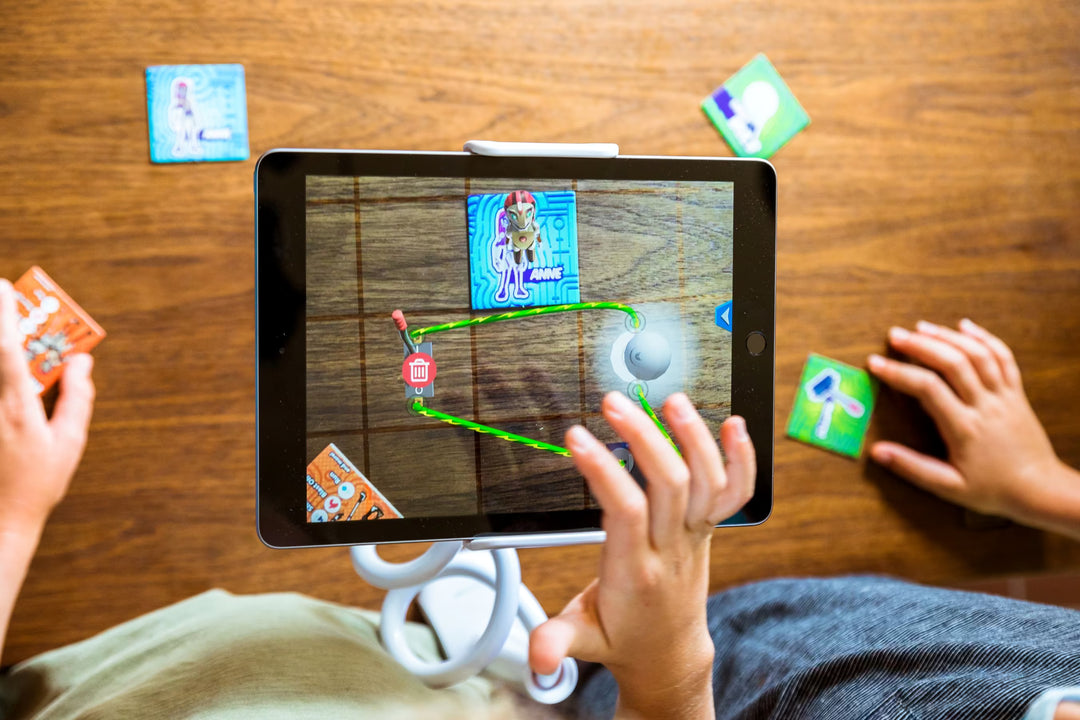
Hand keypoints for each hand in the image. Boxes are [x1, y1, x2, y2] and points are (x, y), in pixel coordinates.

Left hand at [0, 279, 94, 534]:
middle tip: (3, 297)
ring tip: (9, 332)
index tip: (5, 287)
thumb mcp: (70, 442)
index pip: (6, 350)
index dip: (4, 315)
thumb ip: (76, 396)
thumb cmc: (37, 484)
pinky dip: (1, 371)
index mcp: (17, 408)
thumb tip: (81, 361)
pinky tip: (10, 368)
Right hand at [529, 391, 755, 719]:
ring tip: (672, 400)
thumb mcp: (583, 639)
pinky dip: (741, 459)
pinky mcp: (706, 529)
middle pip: (670, 485)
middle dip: (645, 438)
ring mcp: (694, 537)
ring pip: (707, 482)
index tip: (577, 437)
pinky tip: (734, 426)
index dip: (603, 471)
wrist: (668, 655)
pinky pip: (734, 493)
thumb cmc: (622, 638)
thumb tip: (539, 657)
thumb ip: (557, 641)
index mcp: (634, 571)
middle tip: (615, 403)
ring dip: (693, 438)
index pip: (625, 511)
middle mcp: (670, 548)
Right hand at [868, 319, 1078, 534]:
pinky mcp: (1016, 393)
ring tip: (922, 328)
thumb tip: (877, 452)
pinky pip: (1003, 357)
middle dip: (920, 345)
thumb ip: (912, 468)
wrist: (1041, 490)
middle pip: (953, 362)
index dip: (898, 373)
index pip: (927, 389)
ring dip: (948, 336)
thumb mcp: (949, 487)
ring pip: (977, 355)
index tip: (875, 364)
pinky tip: (965, 326)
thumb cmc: (994, 490)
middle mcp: (985, 406)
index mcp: (965, 428)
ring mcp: (1004, 396)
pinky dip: (984, 338)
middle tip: (894, 335)